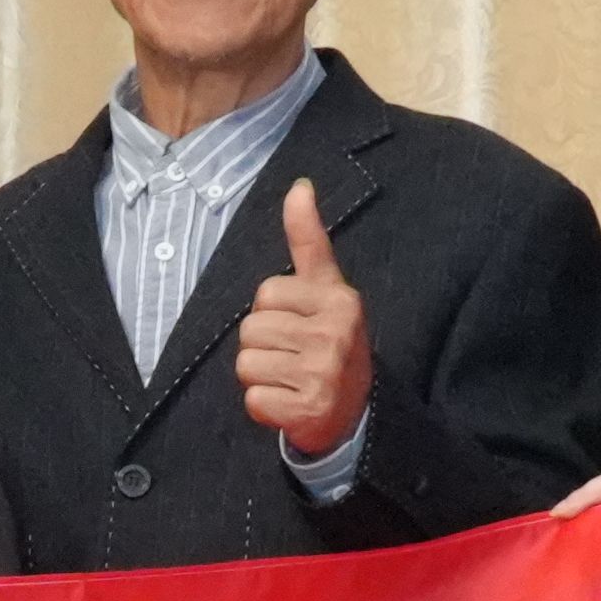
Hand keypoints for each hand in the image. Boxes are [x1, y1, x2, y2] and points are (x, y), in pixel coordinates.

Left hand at [239, 178, 372, 459]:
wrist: (354, 415)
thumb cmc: (330, 343)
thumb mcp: (327, 290)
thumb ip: (309, 241)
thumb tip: (299, 186)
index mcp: (340, 299)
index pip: (266, 293)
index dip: (272, 312)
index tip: (299, 325)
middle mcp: (336, 333)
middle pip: (251, 329)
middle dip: (263, 345)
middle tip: (293, 357)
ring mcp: (323, 373)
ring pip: (246, 364)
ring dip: (259, 376)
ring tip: (290, 379)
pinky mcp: (308, 408)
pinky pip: (253, 398)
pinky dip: (264, 406)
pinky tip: (289, 403)